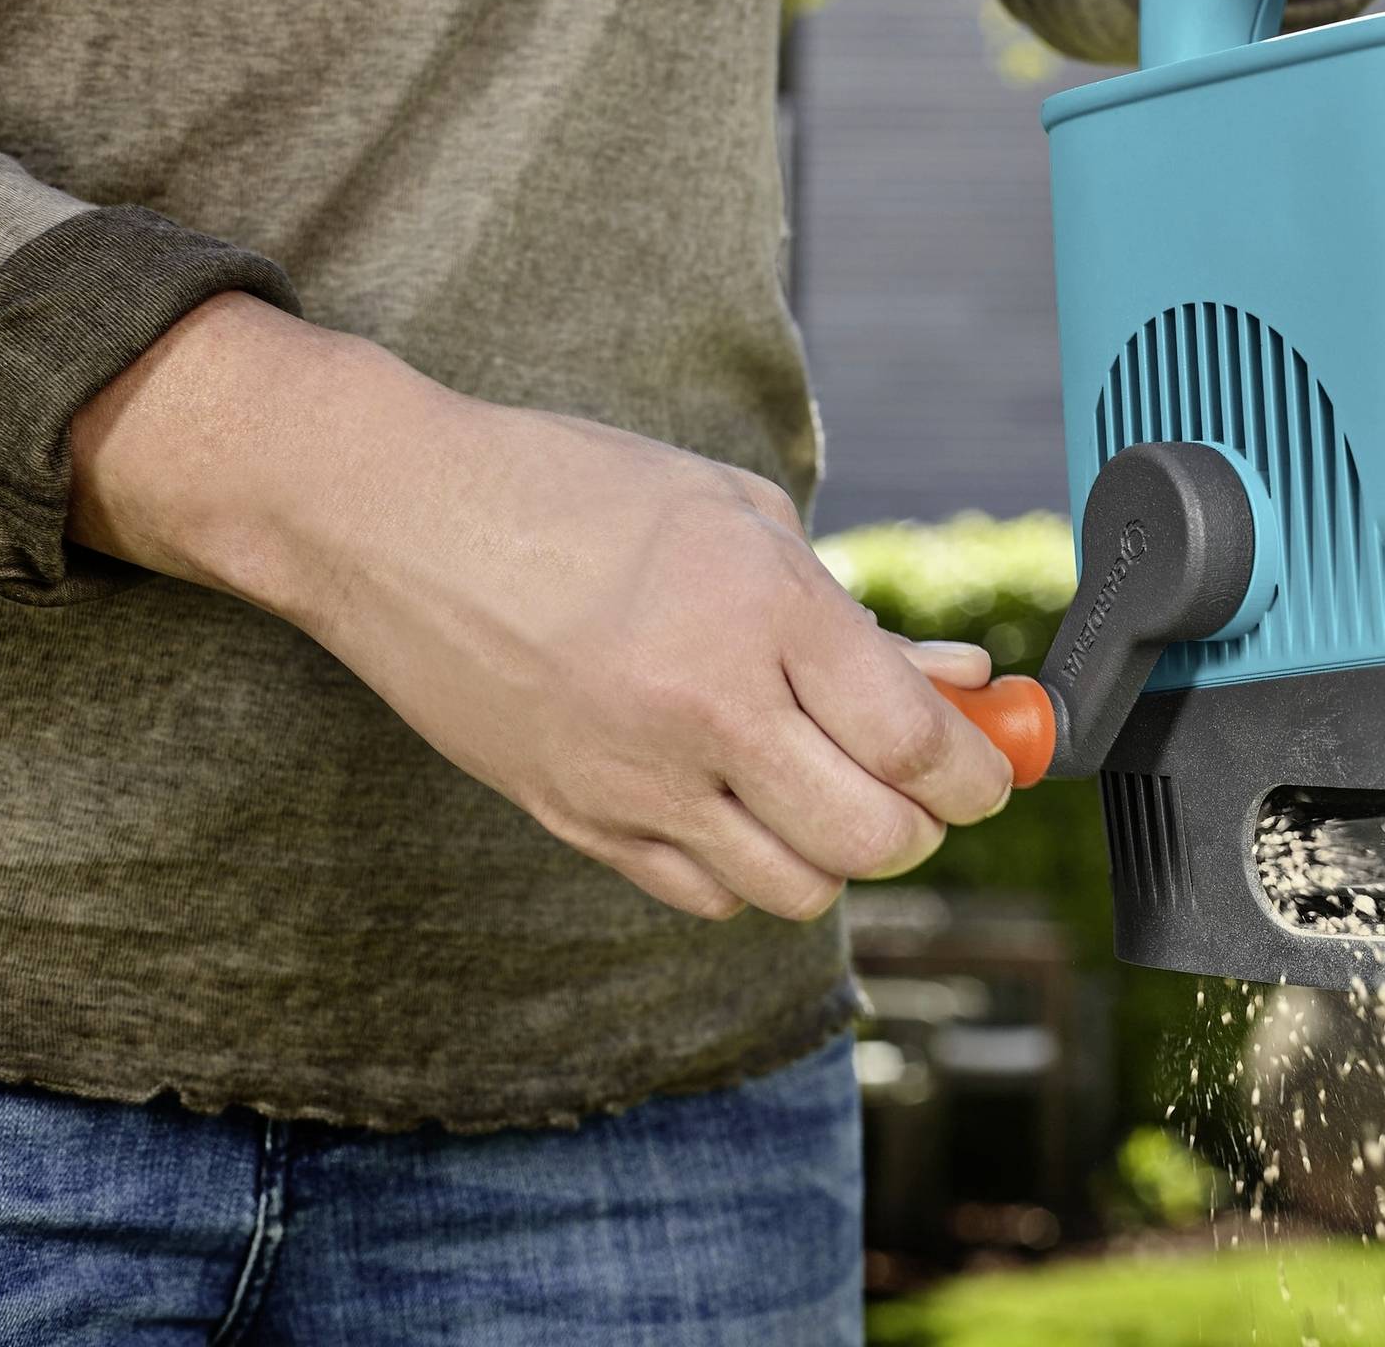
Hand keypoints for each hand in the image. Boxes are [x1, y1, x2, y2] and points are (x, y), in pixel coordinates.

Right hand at [69, 293, 1013, 921]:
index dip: (978, 773)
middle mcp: (707, 709)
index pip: (916, 746)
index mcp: (763, 614)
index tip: (988, 768)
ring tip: (830, 793)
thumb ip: (859, 619)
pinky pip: (704, 894)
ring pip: (796, 886)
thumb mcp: (741, 517)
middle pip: (873, 838)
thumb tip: (967, 685)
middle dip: (923, 826)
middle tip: (924, 792)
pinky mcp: (575, 820)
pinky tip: (744, 807)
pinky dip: (750, 870)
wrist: (396, 518)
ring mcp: (635, 778)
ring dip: (838, 855)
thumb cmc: (576, 490)